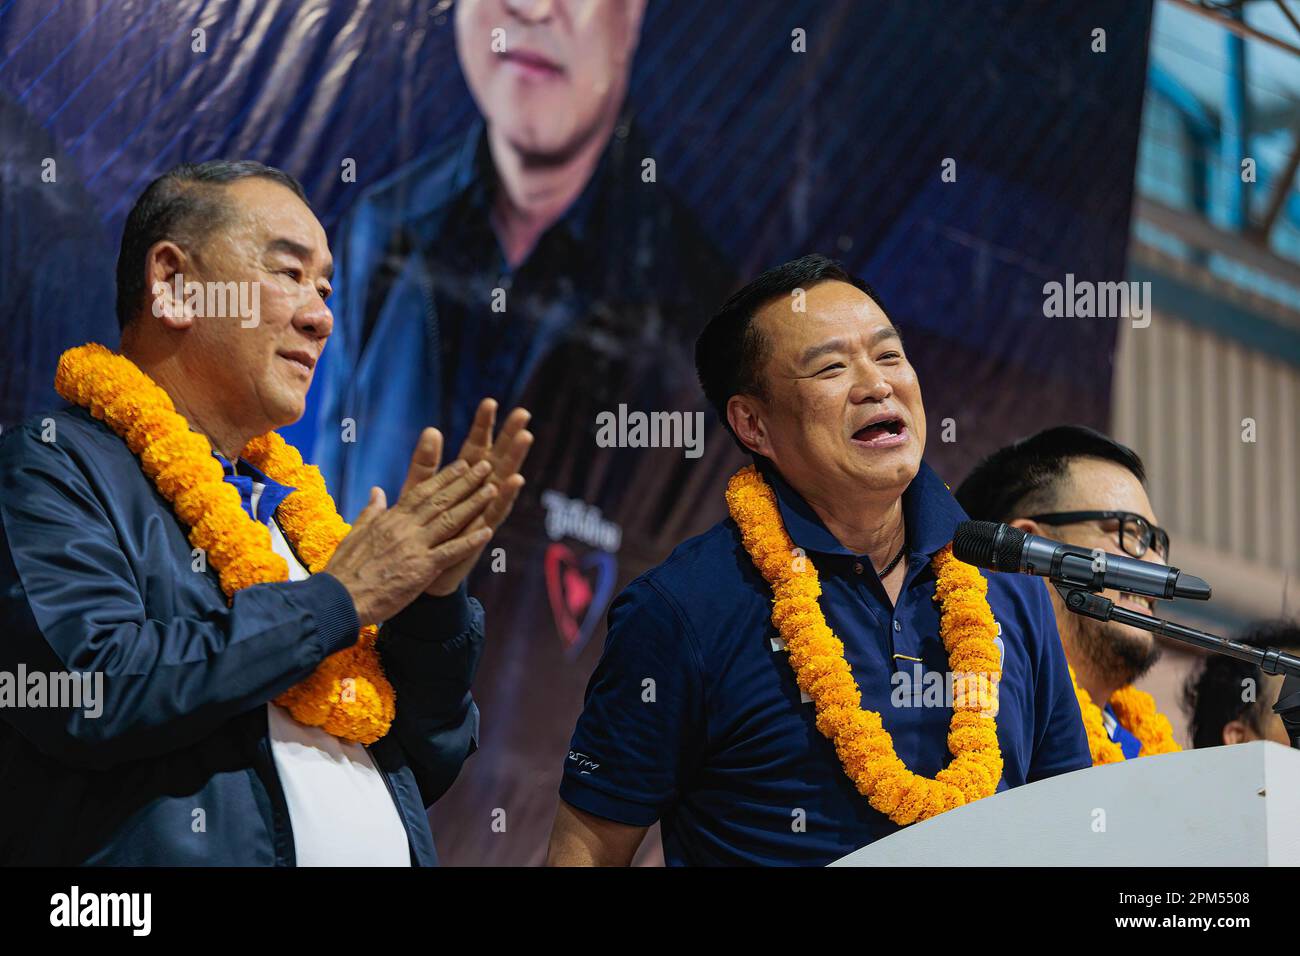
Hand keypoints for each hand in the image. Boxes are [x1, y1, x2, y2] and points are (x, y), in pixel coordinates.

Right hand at [323, 454, 497, 625]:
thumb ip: (371, 511)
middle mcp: (404, 528)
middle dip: (466, 482)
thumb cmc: (344, 570)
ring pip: (450, 520)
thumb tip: (378, 491)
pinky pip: (451, 552)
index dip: (445, 477)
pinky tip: (488, 531)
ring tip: (493, 488)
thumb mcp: (355, 533)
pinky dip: (470, 541)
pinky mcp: (421, 569)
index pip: (422, 492)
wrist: (338, 599)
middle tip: (486, 466)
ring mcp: (414, 547)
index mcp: (390, 519)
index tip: (463, 464)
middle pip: (440, 500)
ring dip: (473, 503)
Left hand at [410, 399, 532, 596]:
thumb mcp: (418, 491)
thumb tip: (431, 429)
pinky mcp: (481, 531)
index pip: (475, 447)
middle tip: (522, 413)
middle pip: (496, 459)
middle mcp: (478, 493)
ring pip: (502, 480)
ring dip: (514, 459)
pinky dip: (505, 496)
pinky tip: (515, 479)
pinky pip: (496, 511)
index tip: (490, 402)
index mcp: (463, 480)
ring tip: (526, 437)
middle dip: (508, 436)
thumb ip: (425, 463)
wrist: (419, 571)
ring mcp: (482, 512)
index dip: (482, 426)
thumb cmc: (420, 530)